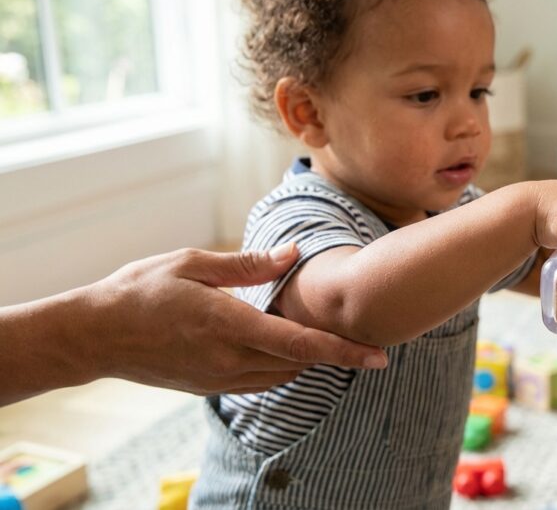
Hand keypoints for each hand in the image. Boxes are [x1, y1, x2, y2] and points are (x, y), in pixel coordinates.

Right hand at [86, 244, 387, 394]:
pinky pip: (259, 381)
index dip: (344, 352)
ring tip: (332, 339)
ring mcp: (218, 378)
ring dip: (309, 361)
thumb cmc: (140, 290)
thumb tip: (295, 254)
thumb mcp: (193, 263)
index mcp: (228, 325)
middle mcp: (228, 359)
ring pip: (281, 375)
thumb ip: (249, 264)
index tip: (379, 356)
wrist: (93, 335)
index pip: (300, 344)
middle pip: (299, 364)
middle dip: (336, 355)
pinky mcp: (208, 386)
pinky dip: (282, 366)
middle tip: (367, 341)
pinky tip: (286, 346)